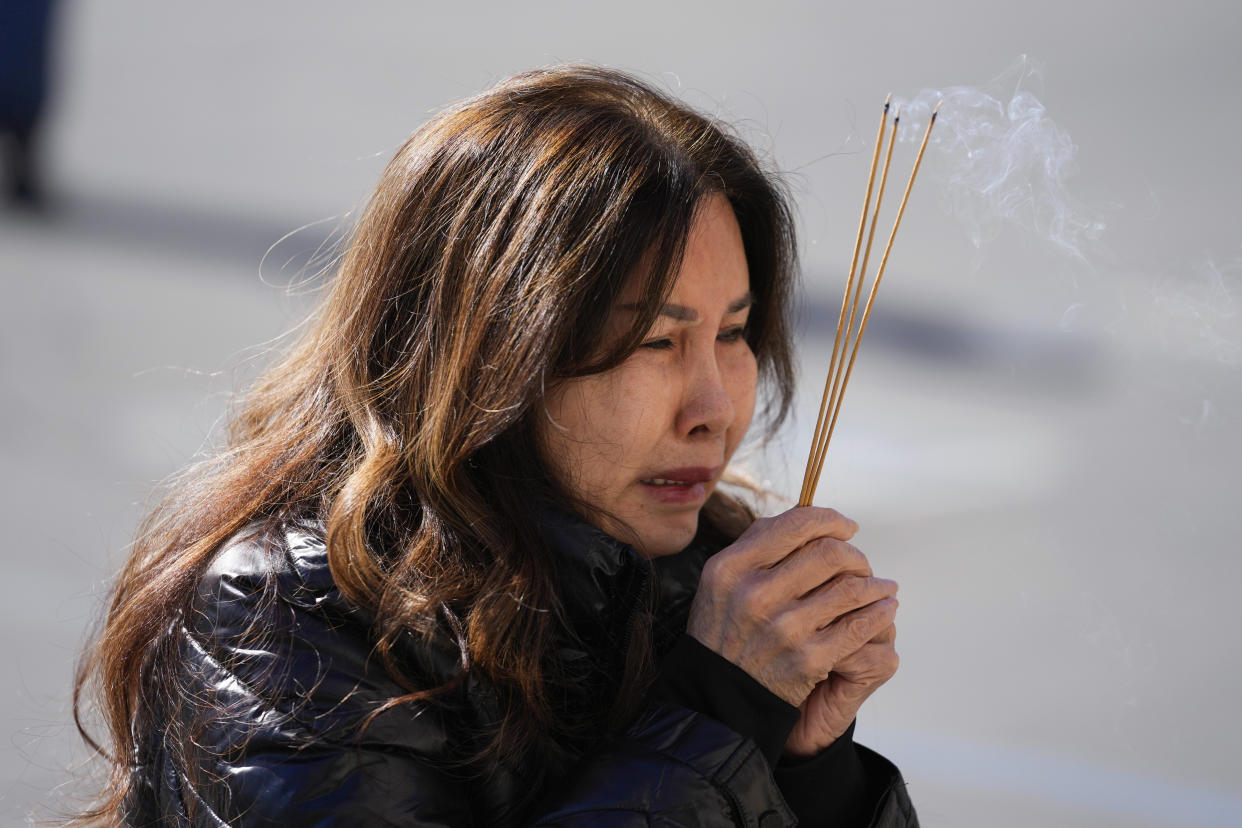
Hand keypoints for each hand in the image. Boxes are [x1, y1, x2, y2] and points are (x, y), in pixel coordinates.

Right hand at [685, 507, 898, 732]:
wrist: (719, 697)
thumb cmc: (725, 630)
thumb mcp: (723, 580)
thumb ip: (758, 543)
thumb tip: (808, 516)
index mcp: (732, 567)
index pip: (795, 525)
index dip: (830, 520)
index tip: (847, 527)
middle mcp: (755, 594)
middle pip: (829, 553)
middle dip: (855, 555)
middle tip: (862, 563)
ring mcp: (784, 629)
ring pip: (851, 589)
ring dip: (875, 584)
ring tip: (883, 586)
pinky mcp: (808, 660)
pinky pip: (858, 626)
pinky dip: (879, 613)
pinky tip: (885, 608)